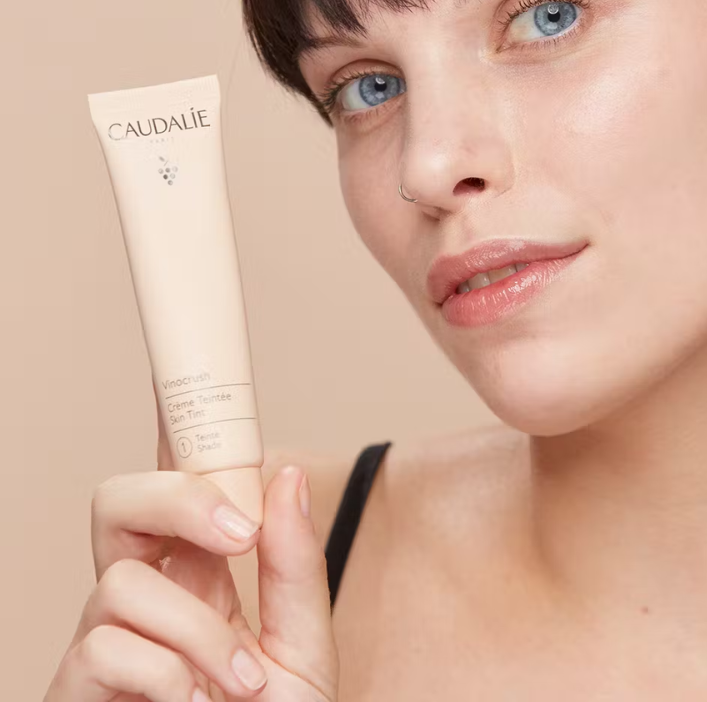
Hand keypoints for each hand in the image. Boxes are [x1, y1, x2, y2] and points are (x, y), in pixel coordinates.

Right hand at [43, 397, 338, 700]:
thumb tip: (281, 476)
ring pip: (123, 577)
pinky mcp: (78, 685)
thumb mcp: (304, 651)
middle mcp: (151, 592)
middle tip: (237, 535)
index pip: (181, 483)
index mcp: (206, 574)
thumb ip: (294, 568)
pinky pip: (109, 642)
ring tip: (239, 684)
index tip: (182, 361)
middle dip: (177, 497)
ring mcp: (110, 638)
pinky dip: (170, 676)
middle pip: (120, 498)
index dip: (171, 423)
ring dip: (199, 633)